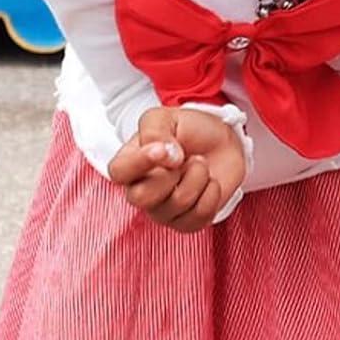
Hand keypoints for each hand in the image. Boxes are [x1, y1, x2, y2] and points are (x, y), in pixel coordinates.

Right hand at [107, 105, 247, 234]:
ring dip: (198, 176)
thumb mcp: (166, 117)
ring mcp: (163, 211)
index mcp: (130, 163)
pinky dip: (211, 193)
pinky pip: (199, 216)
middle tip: (183, 157)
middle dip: (170, 173)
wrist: (222, 142)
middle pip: (141, 197)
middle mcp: (141, 191)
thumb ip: (155, 131)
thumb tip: (164, 157)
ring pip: (177, 203)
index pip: (118, 172)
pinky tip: (209, 181)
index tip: (163, 148)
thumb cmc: (189, 130)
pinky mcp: (187, 222)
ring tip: (199, 163)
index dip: (139, 162)